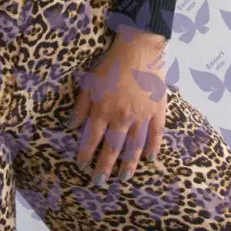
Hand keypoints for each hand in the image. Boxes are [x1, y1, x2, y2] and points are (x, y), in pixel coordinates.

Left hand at [71, 30, 167, 185]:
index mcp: (103, 110)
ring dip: (128, 164)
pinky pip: (156, 134)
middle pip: (112, 148)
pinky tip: (150, 159)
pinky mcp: (158, 110)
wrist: (141, 47)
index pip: (91, 139)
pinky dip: (153, 147)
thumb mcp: (90, 81)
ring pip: (134, 146)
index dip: (85, 155)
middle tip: (99, 183)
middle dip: (104, 167)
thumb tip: (72, 126)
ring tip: (124, 178)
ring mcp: (142, 116)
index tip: (81, 167)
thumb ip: (81, 106)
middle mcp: (122, 118)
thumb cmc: (112, 62)